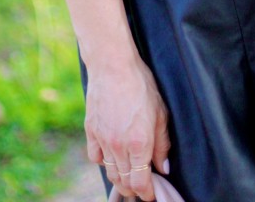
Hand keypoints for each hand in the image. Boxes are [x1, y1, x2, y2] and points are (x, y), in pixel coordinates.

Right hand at [85, 53, 169, 200]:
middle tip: (141, 188)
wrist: (113, 65)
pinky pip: (95, 156)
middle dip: (134, 189)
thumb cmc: (141, 85)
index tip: (151, 195)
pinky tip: (111, 157)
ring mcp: (103, 139)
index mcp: (139, 144)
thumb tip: (164, 167)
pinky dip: (103, 161)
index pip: (141, 183)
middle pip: (124, 181)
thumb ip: (162, 143)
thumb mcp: (161, 113)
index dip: (147, 193)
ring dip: (119, 179)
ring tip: (127, 178)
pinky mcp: (91, 131)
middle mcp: (119, 147)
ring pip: (110, 172)